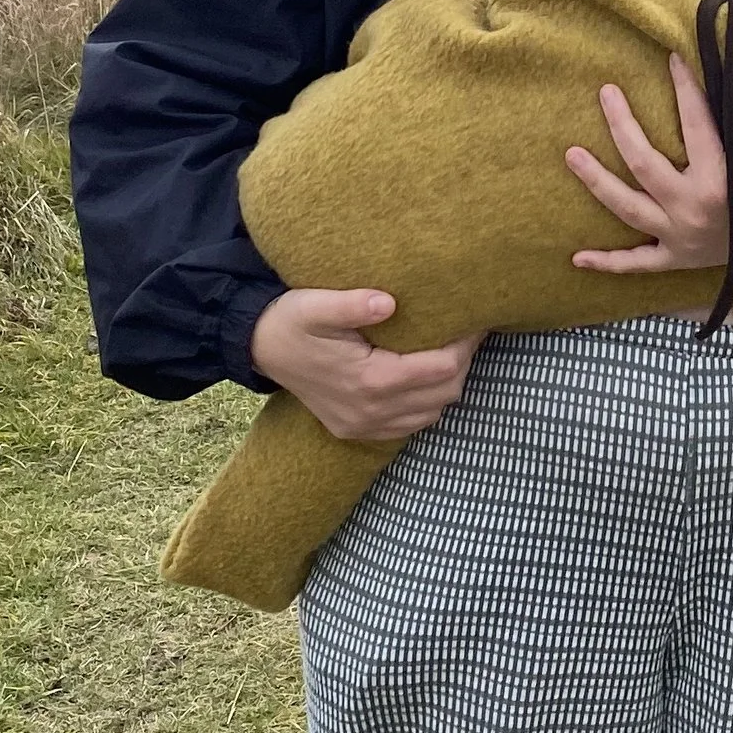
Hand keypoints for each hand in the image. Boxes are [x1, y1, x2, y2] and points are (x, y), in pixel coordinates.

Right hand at [249, 289, 478, 444]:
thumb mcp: (315, 305)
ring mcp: (363, 426)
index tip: (474, 321)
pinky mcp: (356, 430)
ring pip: (431, 414)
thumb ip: (351, 305)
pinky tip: (425, 378)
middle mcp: (370, 411)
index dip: (464, 345)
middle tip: (467, 332)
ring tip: (450, 351)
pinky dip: (427, 404)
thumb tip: (388, 302)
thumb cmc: (291, 321)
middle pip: (444, 394)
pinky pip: (409, 426)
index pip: (440, 369)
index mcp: (368, 380)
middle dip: (462, 363)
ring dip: (447, 385)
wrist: (258, 348)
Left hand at [567, 54, 732, 281]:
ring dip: (597, 183)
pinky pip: (637, 264)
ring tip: (571, 155)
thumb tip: (732, 80)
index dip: (684, 88)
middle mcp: (691, 210)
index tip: (672, 59)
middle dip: (621, 126)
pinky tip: (578, 259)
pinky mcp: (677, 257)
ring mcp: (679, 237)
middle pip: (642, 164)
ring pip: (627, 209)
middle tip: (606, 94)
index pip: (693, 125)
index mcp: (718, 182)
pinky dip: (608, 263)